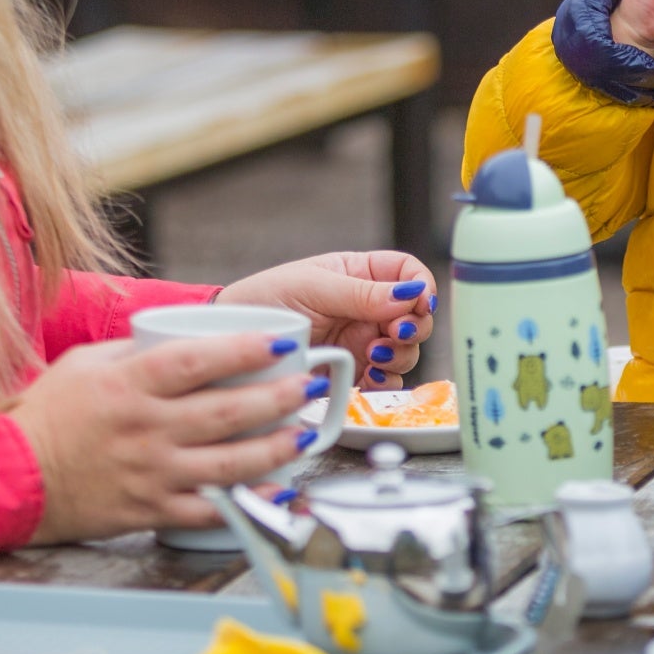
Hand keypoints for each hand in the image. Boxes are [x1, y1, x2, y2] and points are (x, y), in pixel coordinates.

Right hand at [10, 334, 310, 543]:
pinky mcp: (150, 510)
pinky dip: (248, 501)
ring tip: (305, 433)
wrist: (8, 478)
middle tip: (311, 385)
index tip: (284, 342)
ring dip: (275, 447)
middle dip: (279, 397)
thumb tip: (188, 338)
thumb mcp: (86, 364)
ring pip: (228, 462)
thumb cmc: (46, 415)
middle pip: (226, 411)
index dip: (245, 350)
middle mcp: (145, 429)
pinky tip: (278, 490)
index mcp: (129, 384)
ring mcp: (150, 473)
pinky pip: (209, 508)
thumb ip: (139, 352)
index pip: (197, 361)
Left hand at [218, 251, 437, 389]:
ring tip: (373, 356)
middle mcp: (367, 307)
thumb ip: (362, 293)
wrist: (232, 340)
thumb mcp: (314, 286)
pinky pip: (386, 379)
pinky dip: (386, 381)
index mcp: (360, 274)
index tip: (418, 304)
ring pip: (407, 349)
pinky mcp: (353, 370)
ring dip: (400, 355)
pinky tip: (369, 377)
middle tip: (393, 334)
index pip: (409, 272)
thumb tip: (411, 293)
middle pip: (417, 315)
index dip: (421, 287)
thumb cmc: (265, 298)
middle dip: (413, 326)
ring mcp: (362, 339)